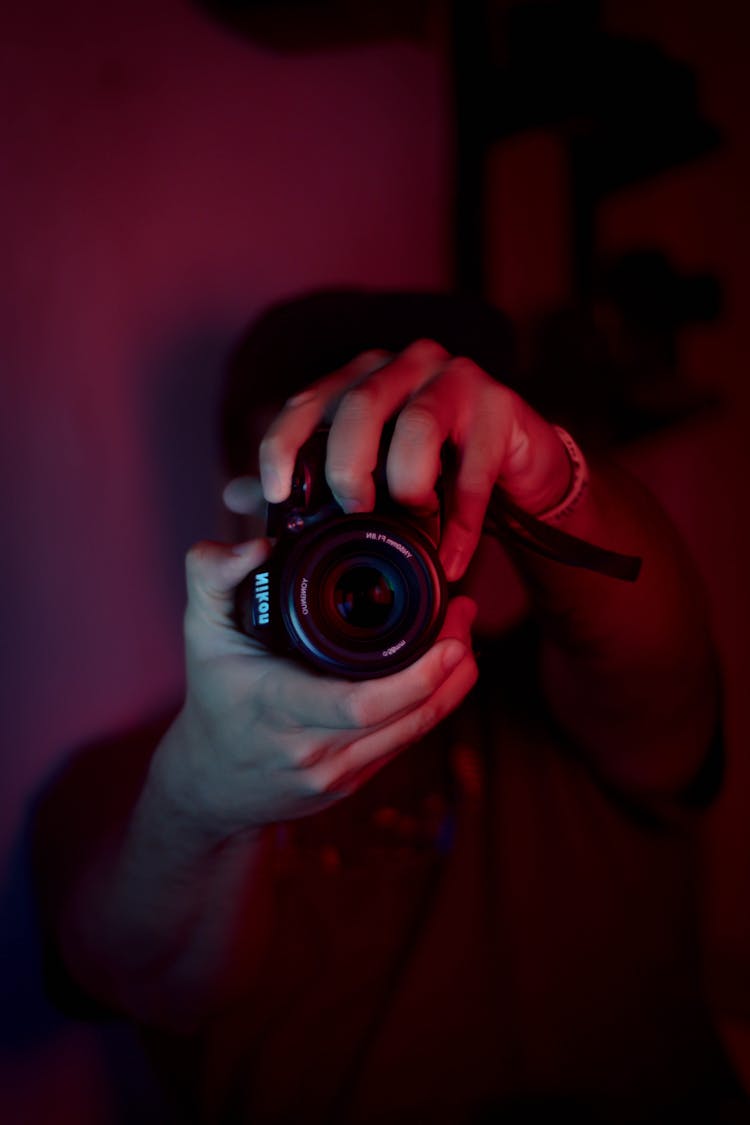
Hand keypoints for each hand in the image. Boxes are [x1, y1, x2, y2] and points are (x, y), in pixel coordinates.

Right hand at [157, 538, 477, 838]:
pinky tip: (445, 670)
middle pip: (406, 718)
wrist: (210, 784)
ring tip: (464, 634)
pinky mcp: (354, 783)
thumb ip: (212, 576)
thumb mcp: (200, 633)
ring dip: (452, 684)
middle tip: (464, 612)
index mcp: (279, 708)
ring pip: (416, 731)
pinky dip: (433, 704)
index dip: (416, 679)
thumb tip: (256, 545)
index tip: (449, 638)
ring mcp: (338, 772)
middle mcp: (313, 749)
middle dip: (450, 667)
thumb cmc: (213, 698)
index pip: (359, 705)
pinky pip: (405, 742)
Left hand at [256, 340, 571, 581]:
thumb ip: (306, 480)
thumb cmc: (430, 466)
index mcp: (359, 380)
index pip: (307, 401)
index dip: (283, 444)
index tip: (275, 493)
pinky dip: (461, 520)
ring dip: (409, 484)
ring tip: (413, 524)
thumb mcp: (367, 472)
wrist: (514, 462)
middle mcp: (402, 367)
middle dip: (348, 466)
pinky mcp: (500, 406)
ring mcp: (454, 379)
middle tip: (352, 511)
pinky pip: (474, 466)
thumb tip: (235, 496)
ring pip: (418, 423)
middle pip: (359, 405)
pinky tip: (452, 558)